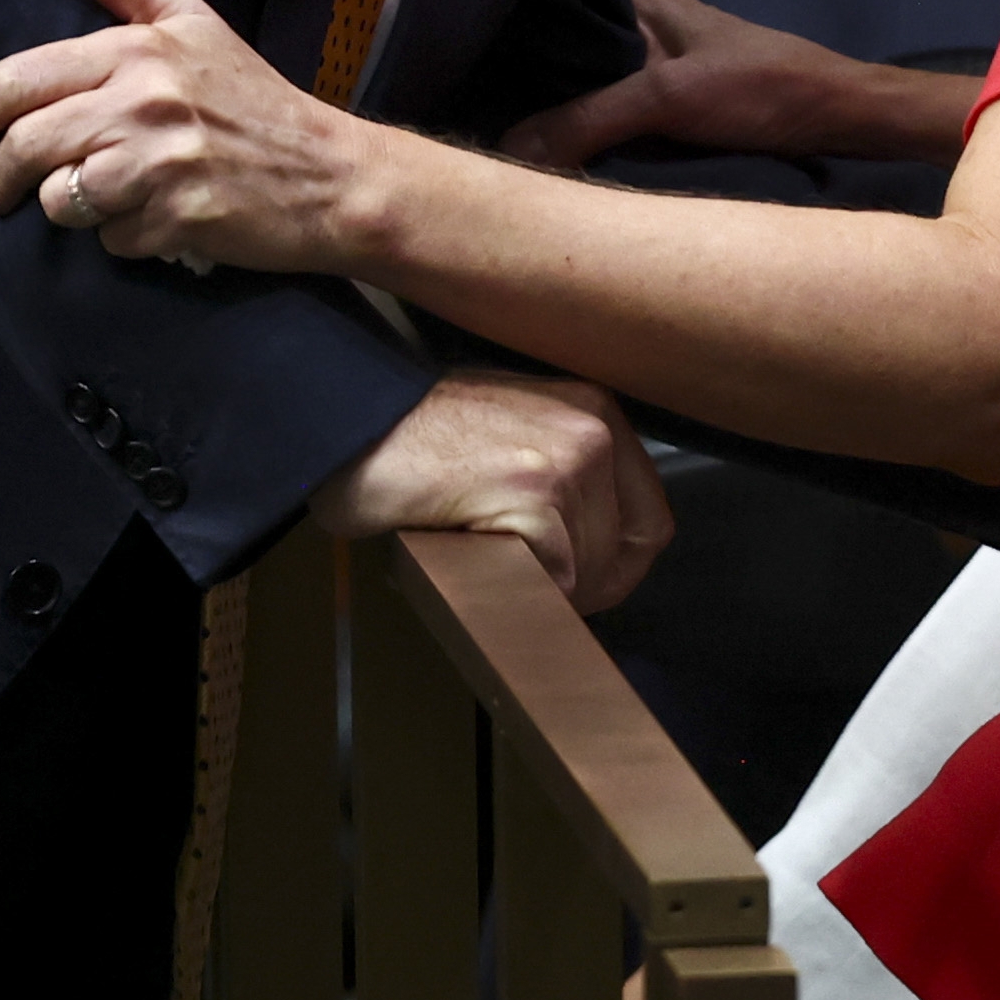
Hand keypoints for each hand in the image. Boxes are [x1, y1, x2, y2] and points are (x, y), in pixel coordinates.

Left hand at [0, 0, 364, 270]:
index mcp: (137, 49)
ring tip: (87, 199)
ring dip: (62, 207)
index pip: (15, 81)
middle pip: (24, 147)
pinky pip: (107, 240)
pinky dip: (119, 237)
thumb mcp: (185, 16)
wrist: (331, 173)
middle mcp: (144, 102)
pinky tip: (148, 218)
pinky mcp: (178, 220)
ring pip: (57, 199)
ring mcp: (161, 165)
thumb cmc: (249, 94)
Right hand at [321, 367, 672, 610]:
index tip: (576, 584)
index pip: (649, 522)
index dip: (612, 568)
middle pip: (620, 556)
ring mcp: (568, 460)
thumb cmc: (416, 436)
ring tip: (485, 557)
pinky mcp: (535, 493)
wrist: (350, 424)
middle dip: (574, 586)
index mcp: (596, 412)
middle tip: (517, 581)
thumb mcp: (515, 432)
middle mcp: (594, 430)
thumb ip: (564, 477)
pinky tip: (475, 558)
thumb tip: (593, 556)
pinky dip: (515, 587)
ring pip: (587, 573)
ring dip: (537, 587)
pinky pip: (554, 579)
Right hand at [500, 0, 982, 171]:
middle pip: (556, 21)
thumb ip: (587, 120)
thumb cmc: (763, 87)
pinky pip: (596, 100)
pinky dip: (568, 113)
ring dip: (537, 83)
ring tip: (470, 99)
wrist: (836, 120)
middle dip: (509, 41)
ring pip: (574, 63)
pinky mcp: (660, 101)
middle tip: (443, 65)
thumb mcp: (667, 99)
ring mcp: (646, 59)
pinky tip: (531, 135)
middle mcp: (634, 15)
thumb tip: (507, 149)